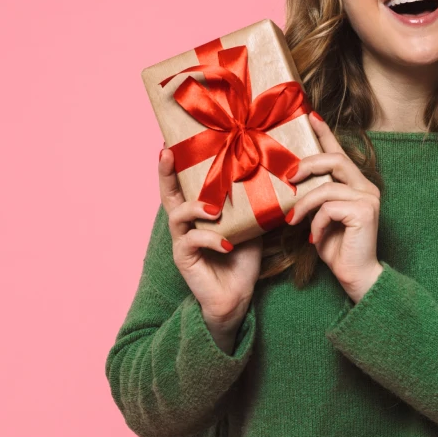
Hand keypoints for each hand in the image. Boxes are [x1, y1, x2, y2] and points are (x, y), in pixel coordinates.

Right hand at [158, 145, 261, 325]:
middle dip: (166, 172)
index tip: (173, 141)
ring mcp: (182, 240)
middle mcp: (185, 223)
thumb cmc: (242, 257)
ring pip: (177, 216)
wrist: (238, 295)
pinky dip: (211, 240)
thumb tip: (272, 173)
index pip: (184, 183)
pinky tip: (227, 244)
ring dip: (196, 208)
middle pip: (167, 193)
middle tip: (167, 152)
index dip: (177, 164)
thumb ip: (251, 202)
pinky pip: (193, 242)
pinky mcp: (184, 258)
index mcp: (198, 211)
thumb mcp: (250, 224)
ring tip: (214, 209)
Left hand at [285, 112, 384, 301]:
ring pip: (326, 187)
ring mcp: (368, 198)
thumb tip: (291, 183)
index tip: (310, 116)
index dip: (325, 133)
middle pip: (334, 160)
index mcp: (357, 185)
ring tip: (293, 221)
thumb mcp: (320, 218)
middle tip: (288, 177)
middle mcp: (366, 187)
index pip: (339, 153)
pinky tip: (314, 239)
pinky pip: (329, 207)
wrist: (356, 277)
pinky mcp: (365, 212)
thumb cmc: (337, 249)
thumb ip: (314, 198)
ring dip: (304, 204)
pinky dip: (316, 223)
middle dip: (307, 164)